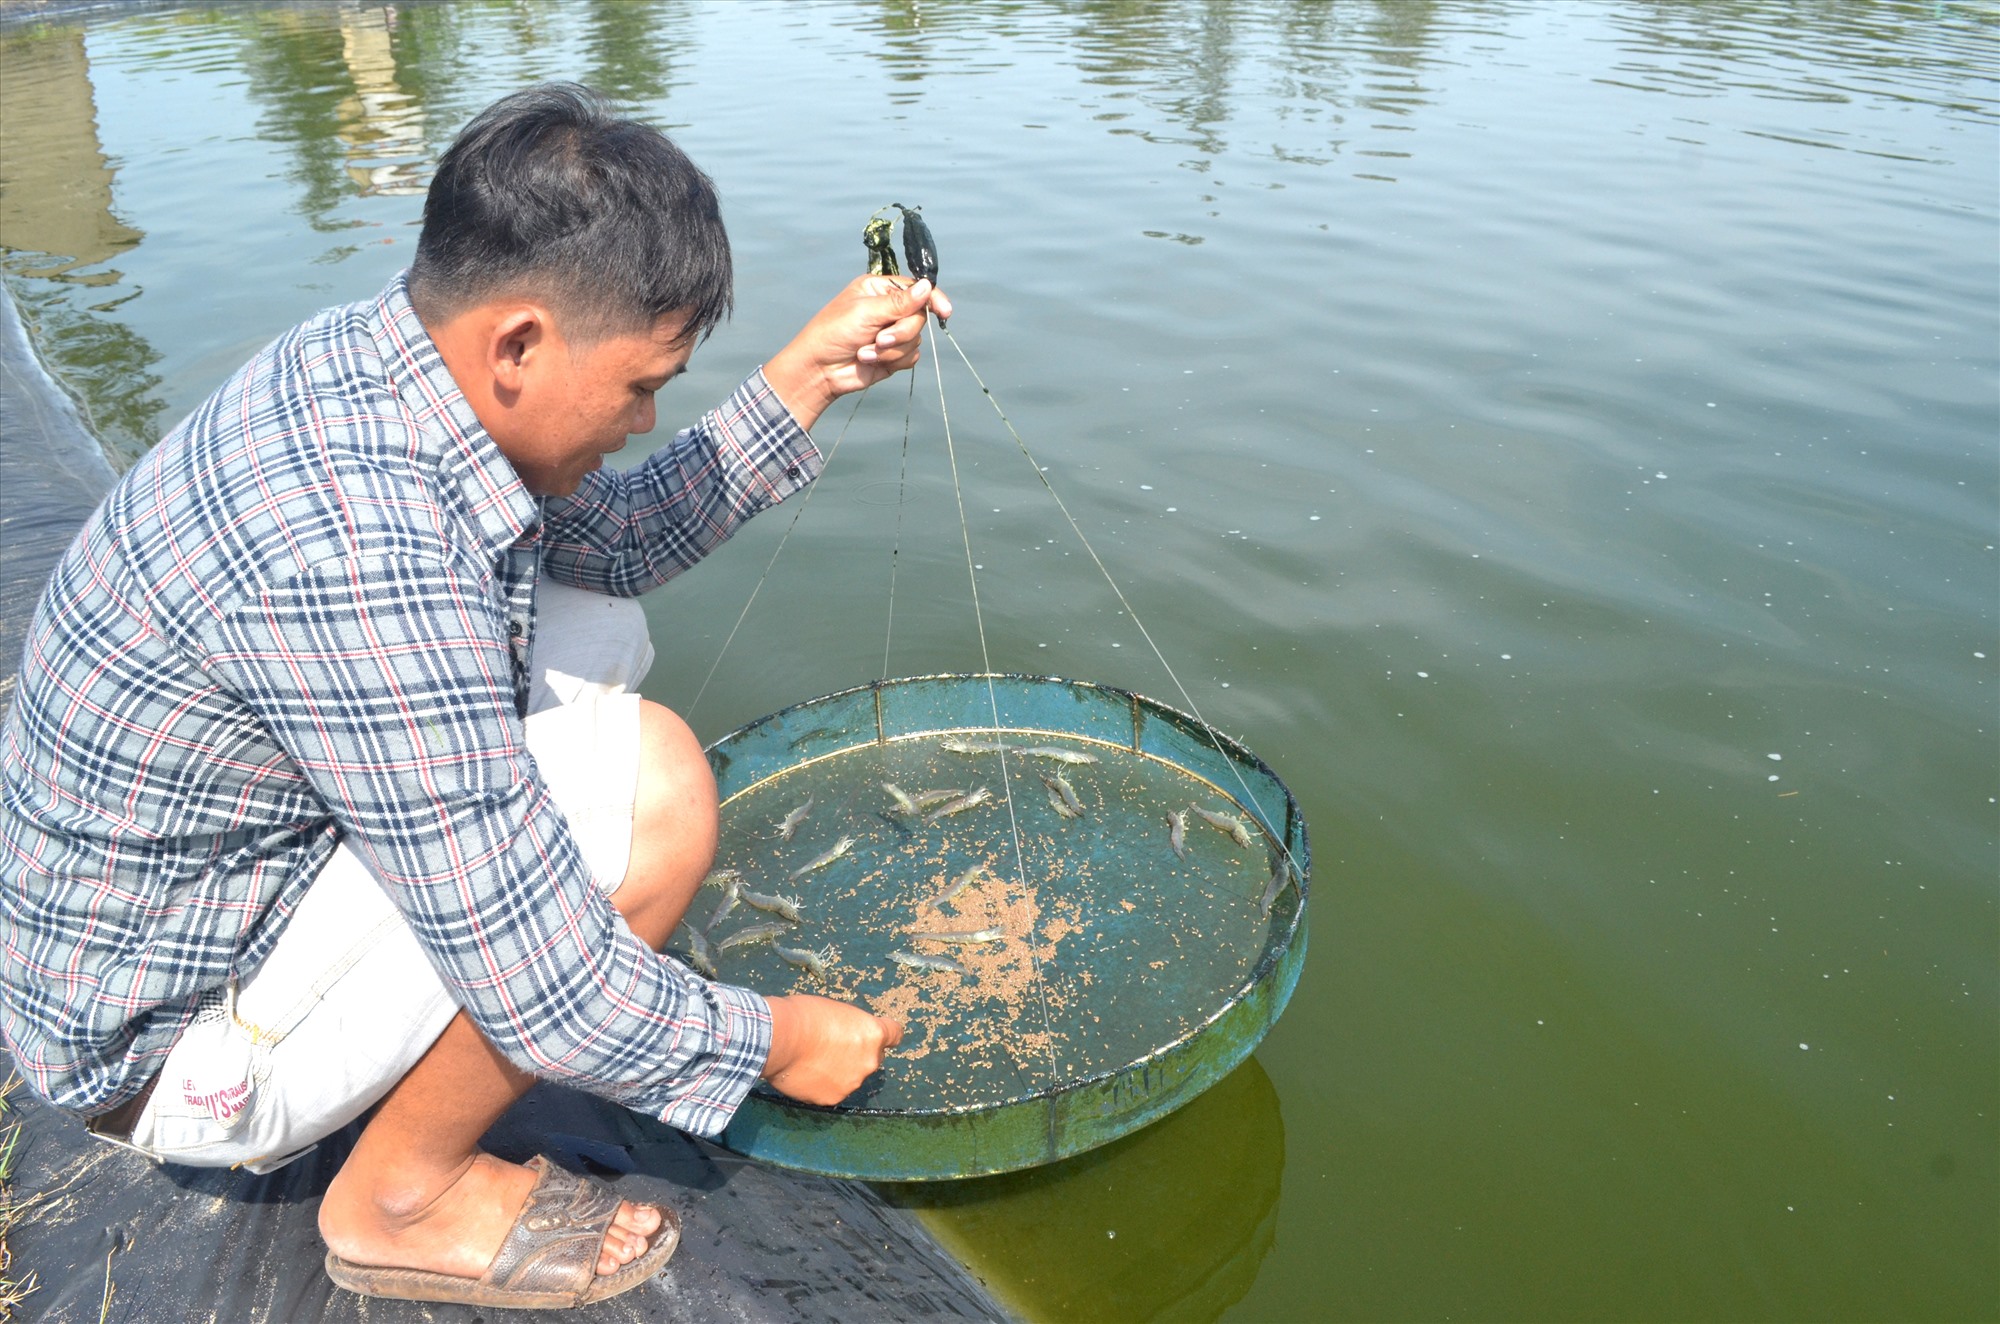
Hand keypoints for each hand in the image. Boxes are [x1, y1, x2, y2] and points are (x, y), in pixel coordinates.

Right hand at [761, 993, 903, 1105]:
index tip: (878, 1035)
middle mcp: (869, 1061)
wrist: (778, 1039)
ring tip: (812, 1062)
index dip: (886, 1034)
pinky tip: (805, 1074)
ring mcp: (851, 1083)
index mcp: (873, 1034)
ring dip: (839, 1071)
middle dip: (857, 1054)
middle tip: (832, 1047)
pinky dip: (822, 1085)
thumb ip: (850, 1029)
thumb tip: (847, 1038)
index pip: (895, 1034)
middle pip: (871, 1058)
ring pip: (851, 1077)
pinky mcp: (832, 1098)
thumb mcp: (836, 1012)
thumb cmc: (804, 1015)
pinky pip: (831, 1090)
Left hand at [763, 276, 953, 431]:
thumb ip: (900, 302)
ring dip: (892, 349)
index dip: (932, 298)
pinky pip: (911, 357)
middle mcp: (888, 309)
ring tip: (866, 352)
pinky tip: (870, 360)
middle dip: (901, 332)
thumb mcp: (866, 312)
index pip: (915, 290)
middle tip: (879, 339)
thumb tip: (927, 286)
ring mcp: (892, 333)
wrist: (820, 370)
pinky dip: (893, 361)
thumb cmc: (833, 332)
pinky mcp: (893, 355)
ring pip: (916, 340)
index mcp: (880, 290)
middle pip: (919, 317)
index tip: (944, 311)